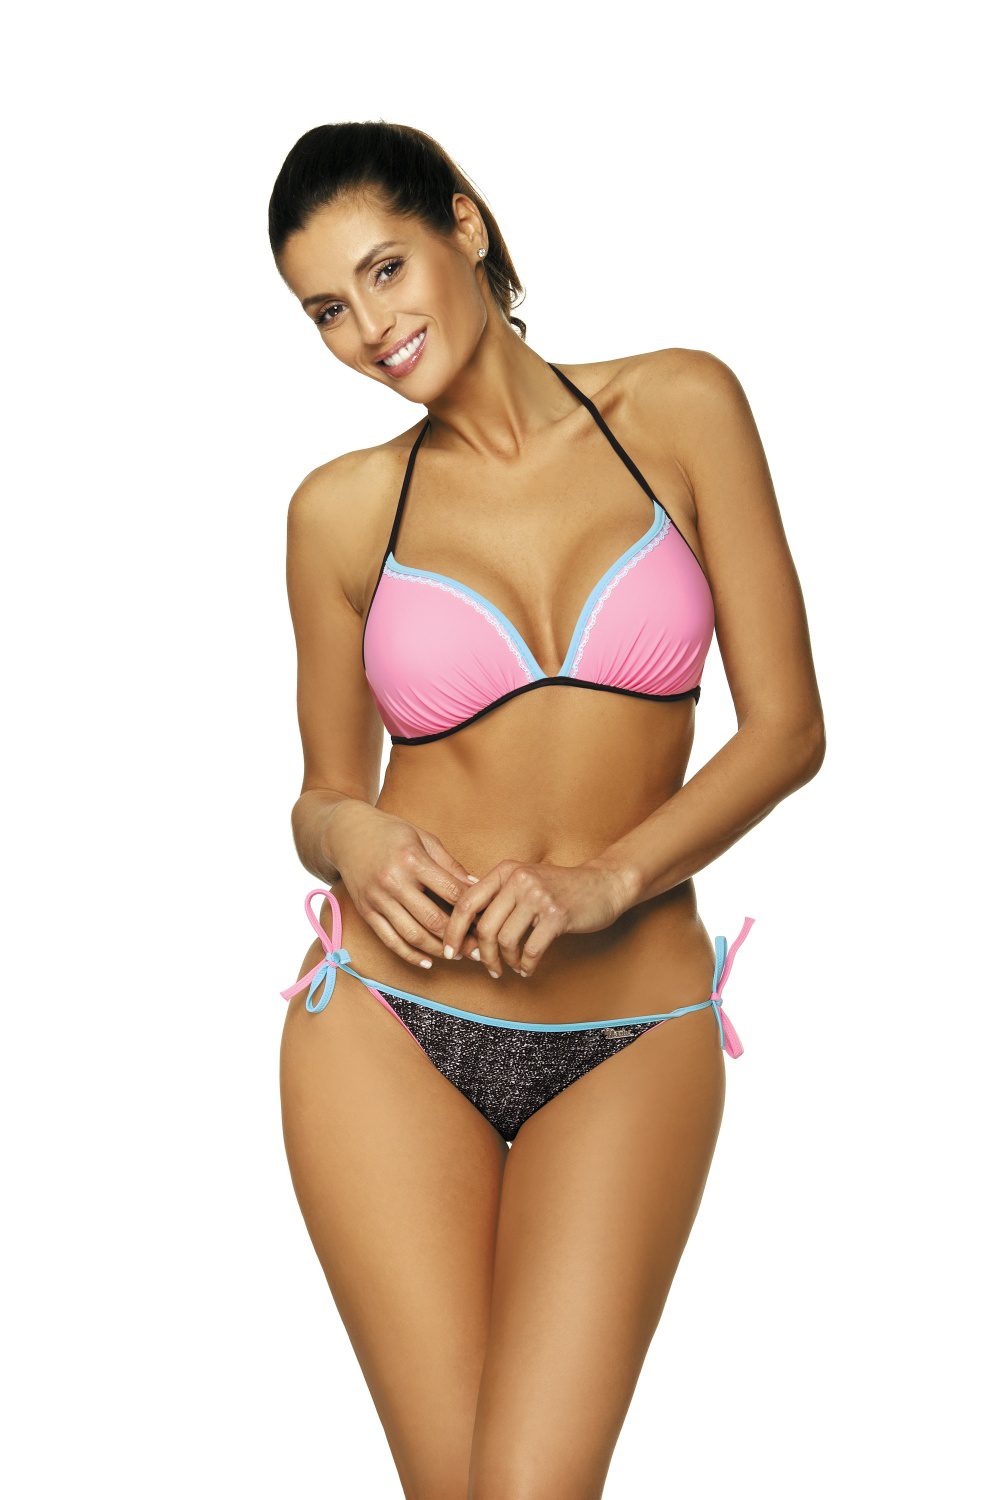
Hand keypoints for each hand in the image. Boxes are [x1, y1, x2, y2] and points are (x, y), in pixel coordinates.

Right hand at [327, 802, 482, 968]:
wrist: (347, 834)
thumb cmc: (391, 833)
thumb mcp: (423, 838)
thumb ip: (449, 864)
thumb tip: (477, 886)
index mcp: (412, 859)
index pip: (450, 891)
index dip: (472, 908)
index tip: (487, 918)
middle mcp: (393, 881)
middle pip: (433, 918)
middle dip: (460, 937)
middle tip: (479, 948)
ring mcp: (377, 899)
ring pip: (412, 935)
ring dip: (439, 950)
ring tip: (458, 955)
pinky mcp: (366, 912)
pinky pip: (390, 940)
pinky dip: (410, 955)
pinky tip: (428, 962)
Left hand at [440, 858, 635, 978]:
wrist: (604, 884)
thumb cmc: (560, 888)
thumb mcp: (524, 881)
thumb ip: (497, 895)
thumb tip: (462, 923)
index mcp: (505, 870)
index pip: (466, 902)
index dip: (453, 931)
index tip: (450, 952)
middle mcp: (519, 879)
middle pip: (484, 927)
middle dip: (482, 954)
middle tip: (488, 967)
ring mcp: (539, 896)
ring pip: (506, 940)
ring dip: (505, 961)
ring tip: (511, 967)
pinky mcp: (557, 915)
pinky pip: (531, 950)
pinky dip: (526, 965)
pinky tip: (527, 968)